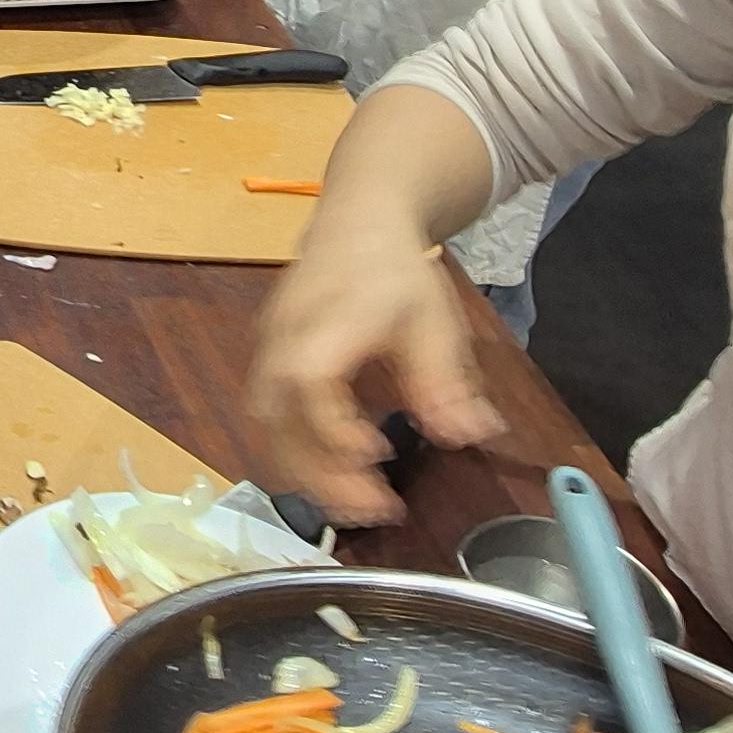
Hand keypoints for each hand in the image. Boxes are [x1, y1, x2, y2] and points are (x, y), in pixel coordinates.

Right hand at [241, 217, 499, 526]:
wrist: (355, 223)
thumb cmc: (395, 271)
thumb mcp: (434, 322)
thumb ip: (445, 381)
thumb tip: (467, 434)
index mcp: (330, 319)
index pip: (309, 378)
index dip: (333, 426)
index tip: (376, 457)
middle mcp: (285, 336)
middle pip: (277, 414)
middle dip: (319, 472)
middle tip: (372, 509)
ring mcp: (267, 348)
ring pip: (266, 424)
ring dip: (304, 472)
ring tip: (355, 505)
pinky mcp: (264, 361)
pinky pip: (268, 417)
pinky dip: (296, 454)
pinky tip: (334, 475)